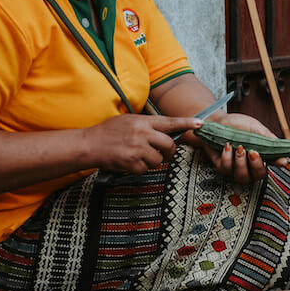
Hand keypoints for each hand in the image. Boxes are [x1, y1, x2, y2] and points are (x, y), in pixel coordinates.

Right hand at [83, 114, 200, 173]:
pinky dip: (140, 168)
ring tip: (139, 156)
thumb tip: (166, 132)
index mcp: (142, 121)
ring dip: (153, 161)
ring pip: (158, 160)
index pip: (169, 122)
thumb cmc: (108, 132)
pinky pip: (146, 169)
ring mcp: (137, 148)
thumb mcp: (129, 121)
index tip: (200, 123)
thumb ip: (147, 125)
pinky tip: (130, 162)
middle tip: (164, 154)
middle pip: (169, 145)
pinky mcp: (131, 162)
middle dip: (169, 152)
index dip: (186, 123)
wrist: (89, 144)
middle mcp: (142, 133)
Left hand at [184, 112, 286, 184]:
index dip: (277, 163)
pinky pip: (226, 169)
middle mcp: (249, 165)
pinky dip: (227, 158)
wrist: (216, 121)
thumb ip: (268, 140)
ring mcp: (236, 168)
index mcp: (261, 154)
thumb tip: (282, 151)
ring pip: (242, 177)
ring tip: (239, 148)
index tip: (281, 161)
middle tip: (253, 153)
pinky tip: (227, 147)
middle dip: (256, 166)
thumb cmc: (237, 125)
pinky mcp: (222, 167)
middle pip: (258, 176)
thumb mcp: (255, 128)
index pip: (273, 162)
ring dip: (241, 163)